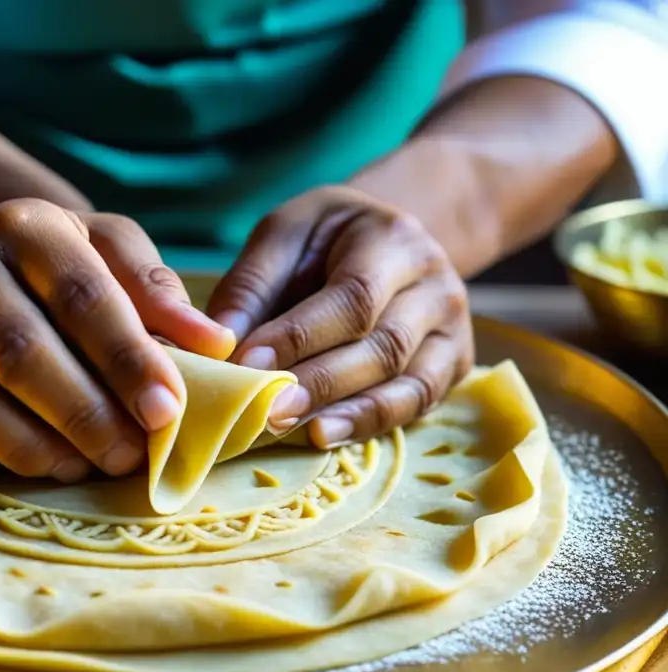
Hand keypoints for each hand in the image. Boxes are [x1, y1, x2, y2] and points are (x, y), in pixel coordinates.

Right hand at [0, 198, 233, 480]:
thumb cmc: (62, 267)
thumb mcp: (113, 254)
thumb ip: (159, 293)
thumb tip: (212, 345)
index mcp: (26, 225)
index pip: (82, 297)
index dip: (127, 360)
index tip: (168, 412)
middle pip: (21, 352)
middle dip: (83, 415)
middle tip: (127, 457)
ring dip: (30, 446)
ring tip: (80, 468)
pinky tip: (13, 468)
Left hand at [207, 187, 472, 449]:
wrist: (389, 240)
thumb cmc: (325, 240)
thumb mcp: (285, 235)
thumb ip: (253, 285)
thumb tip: (218, 343)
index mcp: (394, 239)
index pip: (353, 296)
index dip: (300, 336)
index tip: (247, 363)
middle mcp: (436, 284)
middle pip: (384, 346)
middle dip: (320, 382)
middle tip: (267, 410)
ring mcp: (451, 329)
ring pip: (406, 381)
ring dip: (345, 411)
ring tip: (290, 428)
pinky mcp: (453, 364)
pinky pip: (416, 403)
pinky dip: (370, 424)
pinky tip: (324, 434)